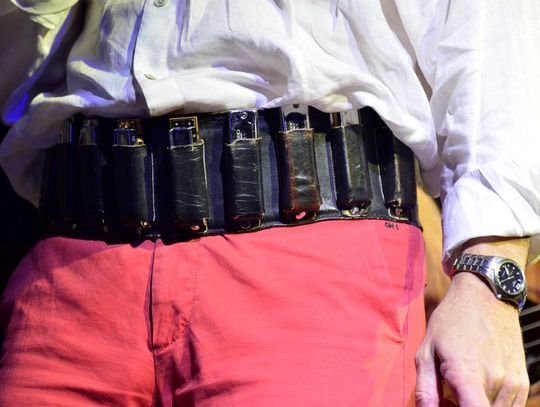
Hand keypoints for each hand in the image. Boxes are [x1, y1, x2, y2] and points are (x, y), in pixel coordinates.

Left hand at [415, 272, 528, 405]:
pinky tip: (477, 387)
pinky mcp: (522, 383)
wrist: (485, 297)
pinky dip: (491, 405)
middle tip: (445, 397)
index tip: (448, 405)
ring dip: (476, 406)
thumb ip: (425, 388)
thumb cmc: (450, 322)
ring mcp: (513, 383)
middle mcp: (495, 381)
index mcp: (467, 374)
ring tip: (459, 389)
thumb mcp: (426, 351)